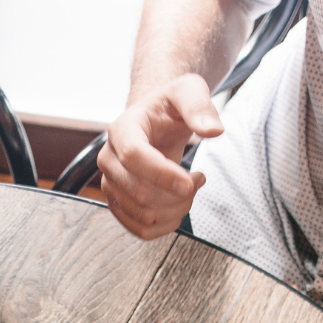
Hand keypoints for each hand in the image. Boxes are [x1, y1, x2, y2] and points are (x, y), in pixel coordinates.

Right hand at [99, 76, 223, 240]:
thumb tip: (213, 130)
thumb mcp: (188, 92)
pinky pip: (142, 230)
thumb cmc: (168, 107)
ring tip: (190, 188)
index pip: (133, 156)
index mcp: (121, 130)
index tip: (190, 183)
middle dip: (179, 195)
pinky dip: (168, 224)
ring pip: (144, 216)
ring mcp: (111, 185)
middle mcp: (109, 159)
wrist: (153, 122)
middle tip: (198, 179)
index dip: (162, 174)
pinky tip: (179, 204)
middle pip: (139, 193)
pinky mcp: (119, 205)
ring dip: (177, 210)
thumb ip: (200, 106)